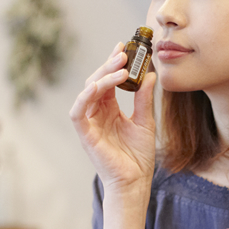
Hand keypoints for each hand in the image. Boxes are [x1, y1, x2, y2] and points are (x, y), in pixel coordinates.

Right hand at [69, 43, 157, 193]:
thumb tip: (150, 74)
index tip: (125, 46)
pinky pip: (78, 112)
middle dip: (109, 65)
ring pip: (88, 92)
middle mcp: (97, 113)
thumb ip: (144, 99)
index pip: (108, 80)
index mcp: (109, 110)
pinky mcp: (85, 134)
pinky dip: (84, 97)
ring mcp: (90, 123)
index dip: (114, 63)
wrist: (135, 182)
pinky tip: (97, 86)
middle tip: (124, 52)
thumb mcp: (146, 122)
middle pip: (97, 81)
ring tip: (120, 67)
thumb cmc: (138, 157)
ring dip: (102, 77)